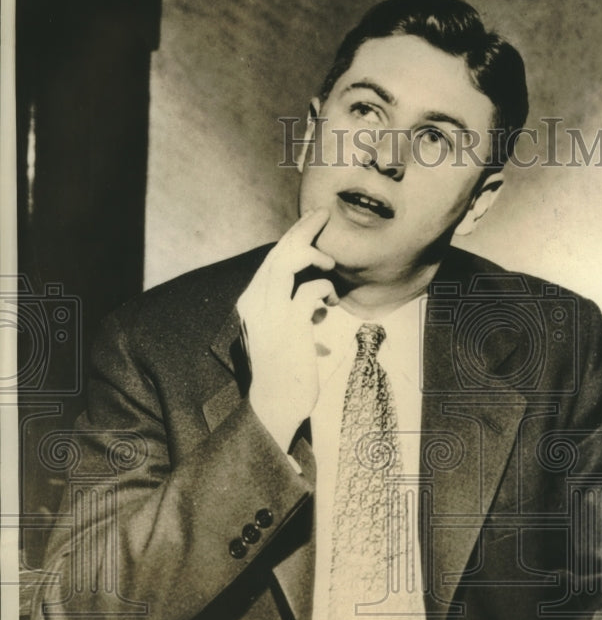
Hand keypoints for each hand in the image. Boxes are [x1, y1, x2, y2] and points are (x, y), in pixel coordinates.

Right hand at [237, 207, 334, 451]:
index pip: (271, 260)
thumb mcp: (282, 337)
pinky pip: (311, 291)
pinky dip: (325, 291)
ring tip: (330, 262)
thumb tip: (316, 303)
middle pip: (278, 252)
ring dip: (312, 254)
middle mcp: (256, 303)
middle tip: (323, 215)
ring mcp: (271, 313)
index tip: (310, 226)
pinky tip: (331, 305)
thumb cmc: (283, 374)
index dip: (291, 238)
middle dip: (302, 229)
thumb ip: (292, 316)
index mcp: (251, 303)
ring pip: (287, 261)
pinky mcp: (290, 325)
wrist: (276, 404)